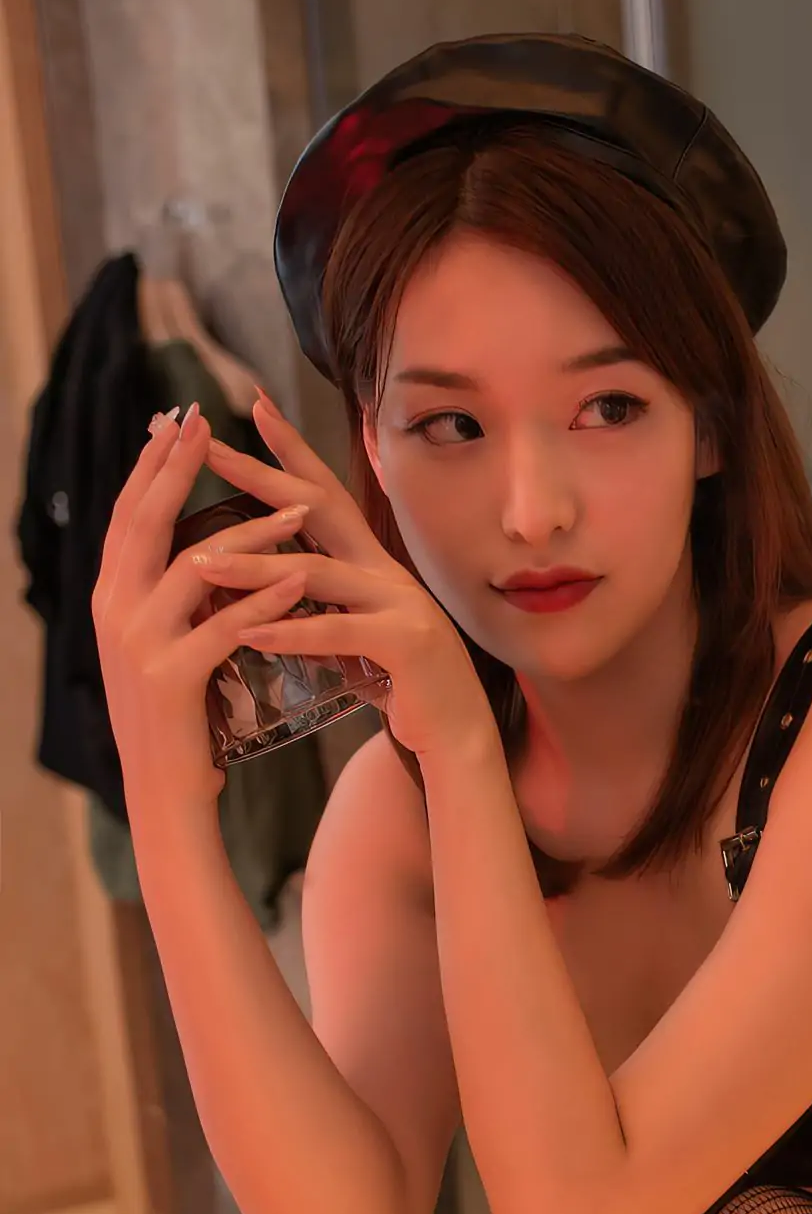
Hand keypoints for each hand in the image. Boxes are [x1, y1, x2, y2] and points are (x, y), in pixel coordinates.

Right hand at [92, 406, 329, 807]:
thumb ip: (170, 599)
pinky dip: (264, 600)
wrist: (164, 793)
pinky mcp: (170, 678)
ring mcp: (137, 644)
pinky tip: (300, 578)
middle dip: (177, 469)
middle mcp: (113, 611)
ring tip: (295, 508)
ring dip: (249, 535)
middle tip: (209, 424)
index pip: (128, 516)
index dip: (151, 466)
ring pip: (193, 569)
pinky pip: (223, 626)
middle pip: (145, 523)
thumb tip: (196, 550)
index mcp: (110, 597)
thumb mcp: (162, 645)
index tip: (178, 421)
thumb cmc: (176, 718)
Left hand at [191, 390, 492, 763]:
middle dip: (262, 477)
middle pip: (319, 509)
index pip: (326, 496)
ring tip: (199, 565)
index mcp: (373, 566)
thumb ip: (316, 611)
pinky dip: (288, 632)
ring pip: (314, 573)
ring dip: (251, 567)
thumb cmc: (402, 687)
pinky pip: (337, 632)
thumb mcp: (351, 639)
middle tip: (210, 450)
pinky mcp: (407, 644)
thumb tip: (258, 598)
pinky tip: (245, 633)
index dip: (291, 452)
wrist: (457, 736)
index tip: (253, 408)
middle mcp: (387, 573)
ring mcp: (401, 604)